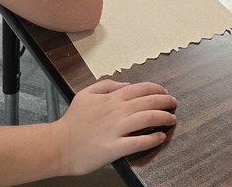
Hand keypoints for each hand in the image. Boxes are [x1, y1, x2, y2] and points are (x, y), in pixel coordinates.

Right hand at [55, 80, 176, 175]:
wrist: (58, 145)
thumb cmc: (72, 122)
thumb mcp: (86, 94)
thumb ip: (107, 85)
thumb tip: (126, 84)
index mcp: (111, 98)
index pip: (140, 88)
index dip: (156, 89)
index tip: (165, 92)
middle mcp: (116, 111)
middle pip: (148, 102)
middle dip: (165, 101)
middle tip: (174, 103)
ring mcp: (116, 129)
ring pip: (146, 118)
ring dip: (163, 117)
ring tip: (172, 118)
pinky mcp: (114, 147)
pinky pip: (138, 142)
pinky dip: (152, 139)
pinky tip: (160, 137)